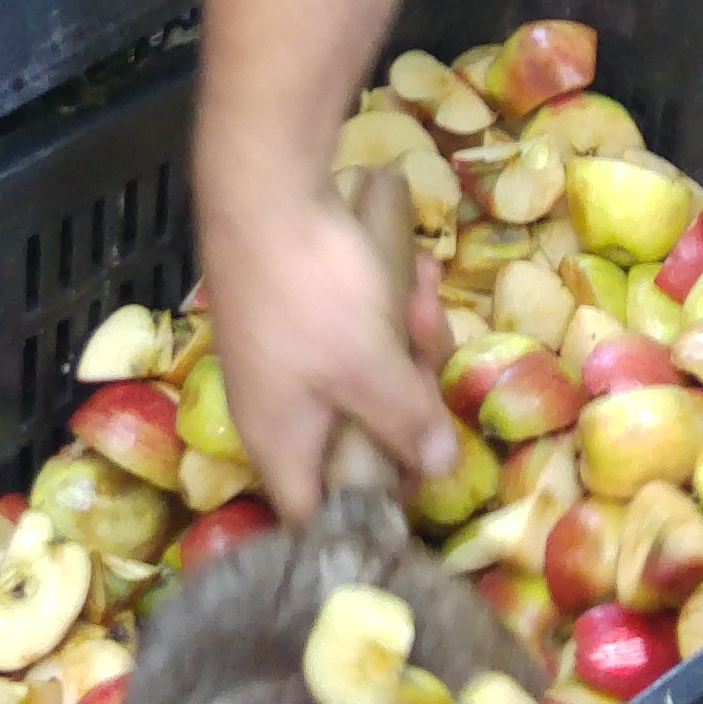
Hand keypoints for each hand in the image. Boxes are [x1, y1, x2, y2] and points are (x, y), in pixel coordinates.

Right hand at [193, 174, 452, 520]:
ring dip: (407, 337)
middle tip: (427, 344)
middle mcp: (280, 412)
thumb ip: (405, 421)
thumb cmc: (311, 292)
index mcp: (282, 443)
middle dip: (409, 391)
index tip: (422, 481)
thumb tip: (439, 468)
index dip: (370, 511)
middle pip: (361, 438)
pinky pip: (357, 335)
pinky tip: (413, 266)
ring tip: (422, 282)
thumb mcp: (369, 364)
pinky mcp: (303, 320)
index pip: (318, 514)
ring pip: (368, 379)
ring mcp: (290, 364)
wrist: (263, 189)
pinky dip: (388, 307)